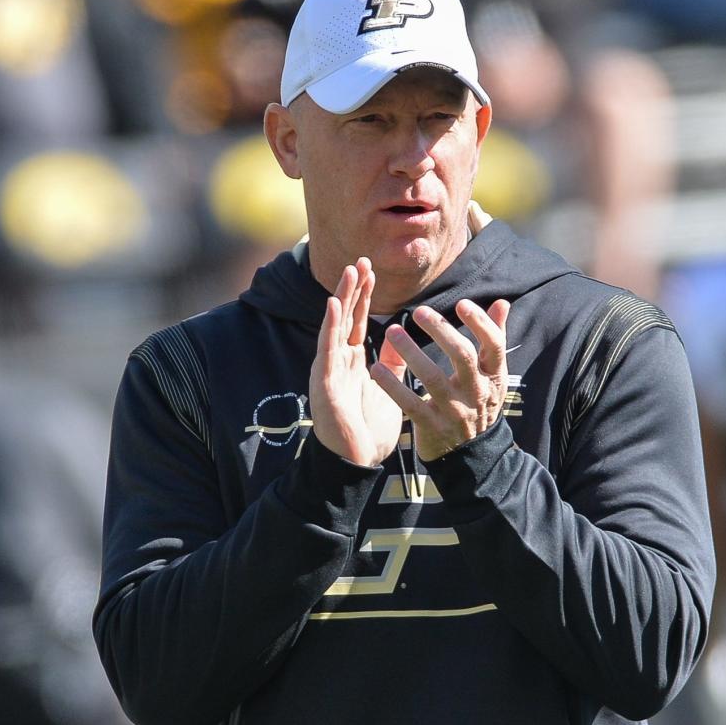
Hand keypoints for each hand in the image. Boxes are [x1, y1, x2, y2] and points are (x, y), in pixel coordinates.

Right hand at [310, 258, 404, 467]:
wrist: (357, 464)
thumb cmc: (369, 432)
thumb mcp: (388, 389)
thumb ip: (392, 363)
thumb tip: (400, 337)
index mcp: (352, 363)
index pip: (356, 321)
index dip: (362, 295)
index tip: (370, 269)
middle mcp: (337, 362)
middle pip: (344, 317)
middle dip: (352, 288)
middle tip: (361, 259)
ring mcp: (329, 371)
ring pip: (334, 327)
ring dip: (341, 298)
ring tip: (349, 271)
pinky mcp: (325, 384)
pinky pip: (327, 350)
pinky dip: (330, 326)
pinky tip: (334, 305)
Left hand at [371, 298, 510, 462]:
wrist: (471, 455)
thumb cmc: (479, 404)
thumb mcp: (493, 376)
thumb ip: (494, 339)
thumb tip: (502, 302)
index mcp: (494, 377)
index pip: (493, 346)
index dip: (480, 323)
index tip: (461, 304)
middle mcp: (477, 393)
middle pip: (462, 357)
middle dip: (441, 331)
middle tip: (419, 312)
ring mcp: (455, 412)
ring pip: (432, 378)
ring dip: (410, 353)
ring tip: (392, 332)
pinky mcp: (433, 427)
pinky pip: (410, 404)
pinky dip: (392, 387)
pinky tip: (376, 369)